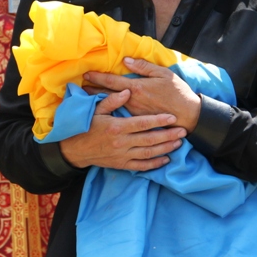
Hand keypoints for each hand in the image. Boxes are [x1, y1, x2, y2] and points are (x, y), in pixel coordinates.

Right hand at [59, 90, 186, 170]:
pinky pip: (140, 166)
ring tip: (178, 143)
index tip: (172, 117)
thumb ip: (112, 100)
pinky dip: (154, 164)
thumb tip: (127, 91)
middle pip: (150, 139)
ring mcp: (122, 155)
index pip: (143, 123)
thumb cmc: (85, 127)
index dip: (159, 121)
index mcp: (117, 127)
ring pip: (148, 153)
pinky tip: (165, 159)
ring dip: (165, 149)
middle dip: (168, 135)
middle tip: (182, 131)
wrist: (74, 149)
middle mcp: (121, 142)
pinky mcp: (121, 164)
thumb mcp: (95, 110)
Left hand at [83, 57, 201, 130]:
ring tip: (83, 101)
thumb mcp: (163, 74)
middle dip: (91, 92)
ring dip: (97, 103)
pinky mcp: (138, 123)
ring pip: (111, 107)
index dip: (97, 77)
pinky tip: (101, 113)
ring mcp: (134, 113)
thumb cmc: (177, 93)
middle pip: (106, 96)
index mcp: (137, 88)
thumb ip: (143, 67)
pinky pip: (119, 116)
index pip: (112, 81)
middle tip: (77, 89)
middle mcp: (132, 101)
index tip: (85, 74)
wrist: (188, 115)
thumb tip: (126, 60)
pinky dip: (109, 113)